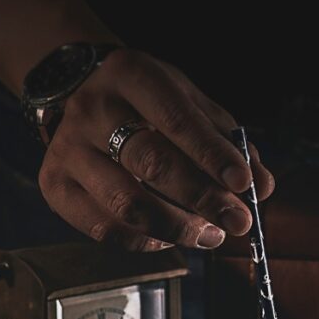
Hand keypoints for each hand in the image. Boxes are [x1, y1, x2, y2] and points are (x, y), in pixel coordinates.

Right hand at [37, 49, 274, 250]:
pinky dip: (145, 242)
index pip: (176, 120)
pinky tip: (171, 238)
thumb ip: (227, 140)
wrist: (77, 89)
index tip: (244, 184)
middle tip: (238, 221)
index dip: (212, 155)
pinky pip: (104, 229)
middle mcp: (92, 109)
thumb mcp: (189, 101)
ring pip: (127, 204)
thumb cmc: (147, 101)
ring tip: (211, 235)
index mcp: (131, 76)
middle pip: (151, 164)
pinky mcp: (54, 185)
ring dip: (178, 228)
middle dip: (203, 199)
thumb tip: (263, 186)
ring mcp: (67, 149)